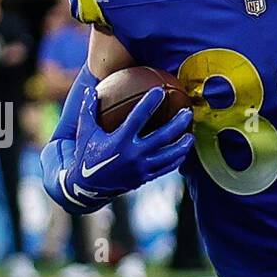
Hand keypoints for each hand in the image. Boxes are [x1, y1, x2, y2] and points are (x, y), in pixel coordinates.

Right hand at [67, 84, 193, 202]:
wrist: (87, 187)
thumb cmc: (87, 155)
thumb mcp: (85, 132)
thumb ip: (88, 111)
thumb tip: (91, 89)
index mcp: (119, 141)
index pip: (137, 119)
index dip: (149, 104)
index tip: (160, 91)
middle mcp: (133, 155)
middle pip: (162, 137)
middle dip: (177, 124)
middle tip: (188, 113)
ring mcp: (141, 168)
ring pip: (168, 155)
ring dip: (182, 145)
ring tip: (191, 135)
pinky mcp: (145, 178)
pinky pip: (165, 168)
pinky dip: (176, 160)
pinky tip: (183, 152)